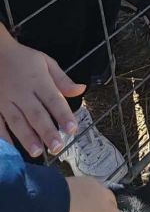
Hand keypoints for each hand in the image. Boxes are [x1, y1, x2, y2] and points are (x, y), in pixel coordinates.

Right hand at [0, 27, 82, 156]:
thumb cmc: (23, 59)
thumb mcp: (46, 62)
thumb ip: (62, 79)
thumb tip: (81, 90)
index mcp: (38, 80)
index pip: (53, 100)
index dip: (63, 115)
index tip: (73, 129)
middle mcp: (22, 92)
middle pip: (36, 114)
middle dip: (47, 131)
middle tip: (57, 147)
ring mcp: (5, 101)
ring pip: (17, 121)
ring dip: (27, 137)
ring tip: (37, 152)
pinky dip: (4, 137)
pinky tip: (11, 148)